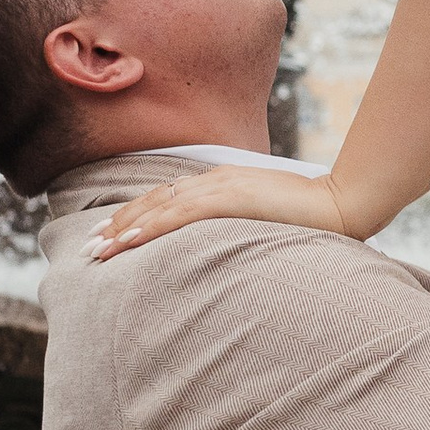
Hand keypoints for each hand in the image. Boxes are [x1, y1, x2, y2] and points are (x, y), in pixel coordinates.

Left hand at [91, 163, 349, 257]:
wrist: (341, 203)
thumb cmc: (311, 216)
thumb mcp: (267, 216)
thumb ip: (242, 220)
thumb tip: (225, 243)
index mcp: (222, 182)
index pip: (167, 197)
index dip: (135, 213)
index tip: (109, 232)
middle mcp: (215, 180)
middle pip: (154, 200)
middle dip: (117, 223)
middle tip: (88, 245)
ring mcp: (221, 188)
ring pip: (158, 207)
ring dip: (123, 228)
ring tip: (97, 249)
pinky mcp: (229, 200)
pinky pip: (178, 215)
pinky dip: (149, 227)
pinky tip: (127, 240)